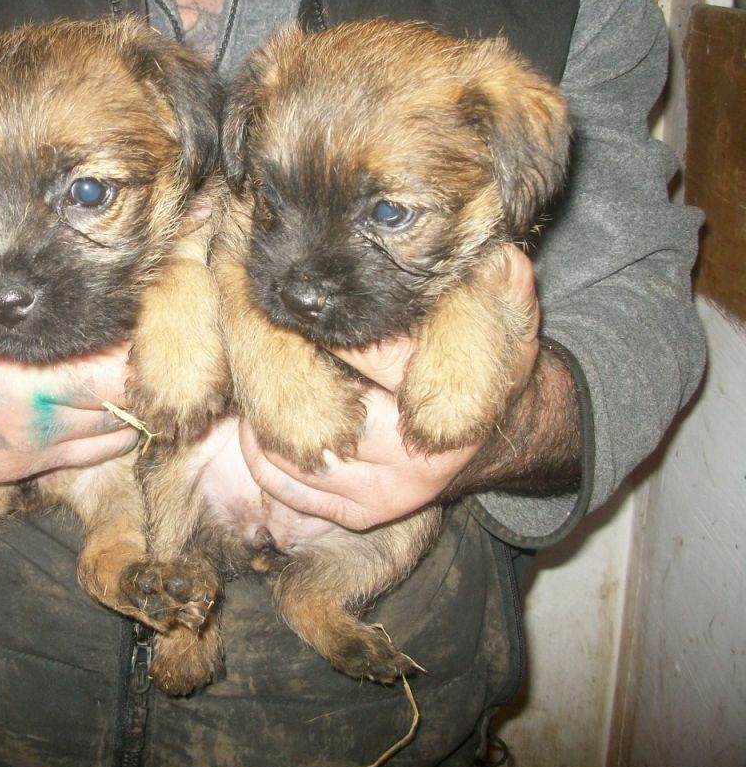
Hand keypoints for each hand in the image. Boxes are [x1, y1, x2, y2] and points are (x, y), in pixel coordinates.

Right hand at [0, 228, 139, 480]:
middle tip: (153, 316)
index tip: (153, 285)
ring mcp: (30, 444)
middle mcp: (26, 407)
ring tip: (138, 347)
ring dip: (139, 386)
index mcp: (2, 354)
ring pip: (125, 422)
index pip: (112, 347)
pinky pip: (102, 452)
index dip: (144, 316)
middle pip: (130, 388)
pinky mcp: (25, 468)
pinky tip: (111, 386)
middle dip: (150, 352)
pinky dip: (118, 421)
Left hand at [243, 246, 541, 530]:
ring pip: (294, 452)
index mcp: (449, 397)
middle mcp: (418, 454)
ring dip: (264, 411)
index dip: (326, 325)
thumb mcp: (506, 305)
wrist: (499, 429)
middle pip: (323, 410)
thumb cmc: (490, 352)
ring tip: (259, 372)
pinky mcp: (362, 514)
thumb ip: (490, 276)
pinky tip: (262, 420)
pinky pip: (290, 489)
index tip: (301, 303)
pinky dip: (261, 455)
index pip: (370, 355)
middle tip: (264, 334)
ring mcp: (388, 491)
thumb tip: (484, 252)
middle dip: (286, 368)